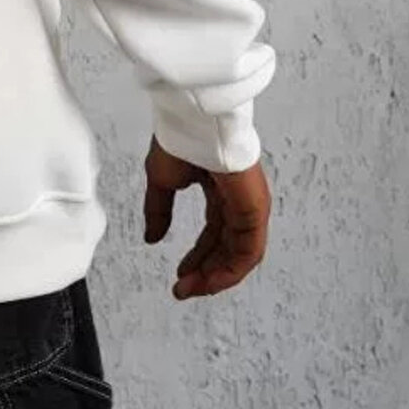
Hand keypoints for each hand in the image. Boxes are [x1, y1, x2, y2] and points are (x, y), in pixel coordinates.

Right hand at [142, 135, 269, 299]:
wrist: (192, 120)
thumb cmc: (181, 137)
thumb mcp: (162, 181)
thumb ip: (159, 211)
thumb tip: (152, 237)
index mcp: (219, 190)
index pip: (214, 234)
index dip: (197, 258)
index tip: (179, 276)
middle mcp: (237, 201)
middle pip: (226, 247)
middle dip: (205, 272)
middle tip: (184, 289)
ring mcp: (249, 205)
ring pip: (239, 254)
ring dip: (216, 276)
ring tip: (192, 289)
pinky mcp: (255, 209)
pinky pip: (249, 250)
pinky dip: (231, 270)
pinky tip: (212, 281)